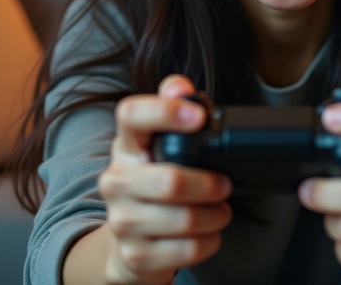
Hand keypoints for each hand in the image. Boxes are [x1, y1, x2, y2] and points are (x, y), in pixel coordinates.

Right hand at [98, 75, 232, 284]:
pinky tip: (208, 232)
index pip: (131, 115)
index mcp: (126, 146)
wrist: (130, 240)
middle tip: (224, 184)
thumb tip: (180, 86)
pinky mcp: (136, 254)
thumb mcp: (159, 145)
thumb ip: (172, 109)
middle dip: (209, 184)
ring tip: (220, 209)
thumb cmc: (154, 183)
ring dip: (214, 215)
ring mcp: (123, 220)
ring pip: (183, 219)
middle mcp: (116, 181)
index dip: (164, 111)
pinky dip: (209, 241)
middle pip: (169, 180)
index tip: (198, 117)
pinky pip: (187, 250)